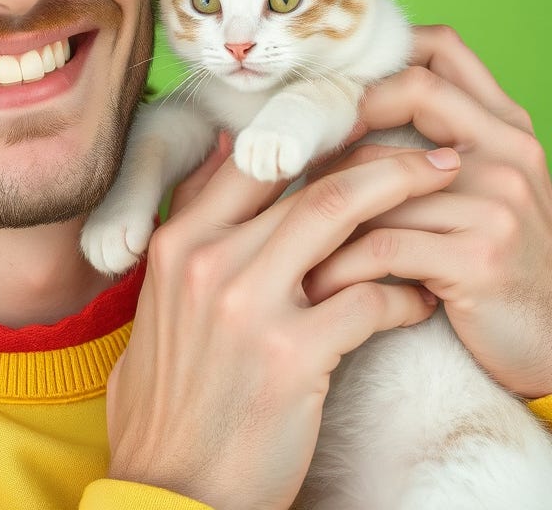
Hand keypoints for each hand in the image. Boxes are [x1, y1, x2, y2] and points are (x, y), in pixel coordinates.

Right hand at [105, 139, 459, 509]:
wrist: (169, 485)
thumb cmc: (169, 396)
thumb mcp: (158, 298)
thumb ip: (189, 226)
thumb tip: (222, 152)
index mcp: (177, 242)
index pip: (252, 162)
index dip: (313, 137)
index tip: (359, 128)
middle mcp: (208, 260)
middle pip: (309, 181)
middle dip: (381, 161)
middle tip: (430, 157)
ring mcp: (247, 305)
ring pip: (341, 218)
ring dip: (403, 202)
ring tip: (443, 198)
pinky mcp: (291, 357)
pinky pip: (366, 301)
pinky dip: (402, 295)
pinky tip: (418, 300)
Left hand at [304, 25, 551, 398]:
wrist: (547, 345)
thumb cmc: (486, 264)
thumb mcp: (469, 192)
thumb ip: (420, 147)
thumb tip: (329, 116)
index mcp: (503, 127)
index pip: (444, 49)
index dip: (380, 54)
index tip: (327, 86)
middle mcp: (509, 151)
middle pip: (413, 91)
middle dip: (343, 122)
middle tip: (290, 157)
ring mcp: (498, 202)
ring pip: (380, 178)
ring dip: (323, 209)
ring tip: (282, 230)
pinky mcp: (480, 257)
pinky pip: (383, 243)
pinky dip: (339, 264)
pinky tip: (316, 281)